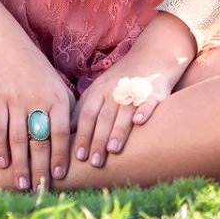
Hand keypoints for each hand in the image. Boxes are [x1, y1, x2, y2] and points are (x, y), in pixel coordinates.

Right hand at [0, 41, 74, 191]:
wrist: (5, 45)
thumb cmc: (36, 70)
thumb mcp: (57, 86)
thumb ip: (67, 111)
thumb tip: (77, 140)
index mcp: (57, 97)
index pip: (61, 132)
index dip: (61, 155)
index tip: (60, 175)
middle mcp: (38, 99)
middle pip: (40, 141)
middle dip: (41, 168)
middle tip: (41, 190)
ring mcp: (16, 100)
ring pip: (19, 139)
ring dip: (21, 165)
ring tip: (23, 185)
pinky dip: (0, 148)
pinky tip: (3, 164)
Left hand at [72, 36, 182, 170]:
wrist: (151, 56)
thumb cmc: (120, 80)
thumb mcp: (98, 91)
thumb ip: (83, 111)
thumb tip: (66, 135)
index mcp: (98, 91)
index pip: (87, 115)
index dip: (83, 135)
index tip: (78, 157)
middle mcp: (114, 91)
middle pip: (104, 117)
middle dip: (98, 140)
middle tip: (94, 162)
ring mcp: (134, 90)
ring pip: (123, 112)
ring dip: (118, 131)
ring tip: (113, 150)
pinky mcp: (153, 91)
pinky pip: (147, 101)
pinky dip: (143, 110)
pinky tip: (139, 122)